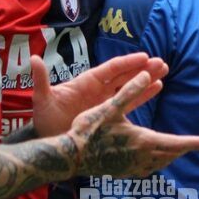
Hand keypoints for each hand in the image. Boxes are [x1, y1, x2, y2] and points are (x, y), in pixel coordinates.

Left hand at [31, 53, 167, 136]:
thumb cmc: (45, 119)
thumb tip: (34, 58)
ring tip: (164, 72)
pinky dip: (143, 94)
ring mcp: (106, 101)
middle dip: (143, 68)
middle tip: (161, 62)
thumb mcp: (42, 100)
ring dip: (146, 79)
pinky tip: (157, 87)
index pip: (111, 69)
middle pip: (125, 75)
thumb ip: (41, 80)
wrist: (50, 142)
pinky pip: (130, 102)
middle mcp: (99, 89)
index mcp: (87, 82)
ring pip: (130, 86)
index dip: (128, 62)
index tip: (144, 56)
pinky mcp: (110, 113)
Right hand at [54, 65, 198, 177]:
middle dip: (183, 148)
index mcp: (143, 141)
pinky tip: (150, 158)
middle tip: (194, 144)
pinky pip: (147, 169)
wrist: (70, 156)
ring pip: (160, 164)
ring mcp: (132, 168)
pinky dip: (155, 163)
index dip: (193, 142)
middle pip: (170, 154)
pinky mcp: (123, 173)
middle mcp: (142, 158)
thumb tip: (146, 73)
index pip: (176, 143)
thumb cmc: (89, 131)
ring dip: (170, 156)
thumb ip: (130, 91)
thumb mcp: (110, 107)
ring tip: (175, 149)